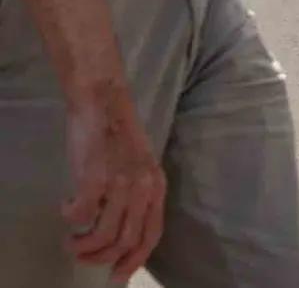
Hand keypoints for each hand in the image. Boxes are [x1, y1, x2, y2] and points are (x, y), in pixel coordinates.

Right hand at [63, 86, 165, 278]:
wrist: (104, 103)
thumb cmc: (117, 136)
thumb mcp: (137, 169)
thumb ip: (135, 197)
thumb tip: (119, 233)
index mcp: (156, 187)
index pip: (150, 235)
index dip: (134, 261)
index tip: (116, 276)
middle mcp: (143, 188)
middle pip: (125, 241)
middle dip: (100, 259)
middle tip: (81, 257)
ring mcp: (120, 183)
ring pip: (102, 235)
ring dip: (81, 245)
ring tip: (70, 239)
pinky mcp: (96, 177)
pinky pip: (82, 216)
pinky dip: (71, 219)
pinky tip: (66, 208)